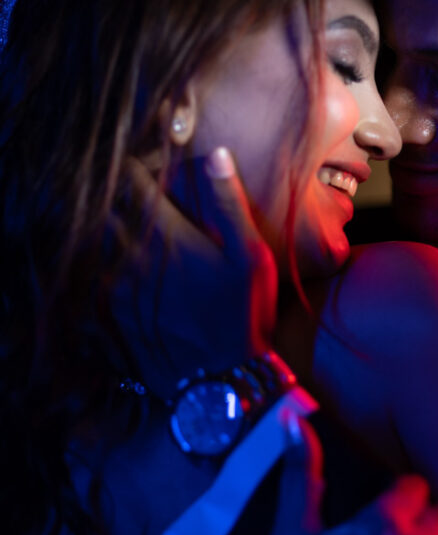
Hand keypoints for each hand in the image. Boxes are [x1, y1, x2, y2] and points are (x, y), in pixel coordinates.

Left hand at [109, 148, 277, 399]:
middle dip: (114, 194)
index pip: (132, 181)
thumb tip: (216, 153)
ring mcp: (114, 291)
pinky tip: (119, 270)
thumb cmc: (244, 315)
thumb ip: (229, 202)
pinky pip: (88, 280)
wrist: (223, 381)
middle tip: (132, 193)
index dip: (137, 165)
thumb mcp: (251, 257)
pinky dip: (97, 267)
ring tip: (122, 227)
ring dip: (103, 228)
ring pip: (91, 242)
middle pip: (103, 207)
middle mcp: (131, 259)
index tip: (147, 162)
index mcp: (166, 236)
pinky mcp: (108, 317)